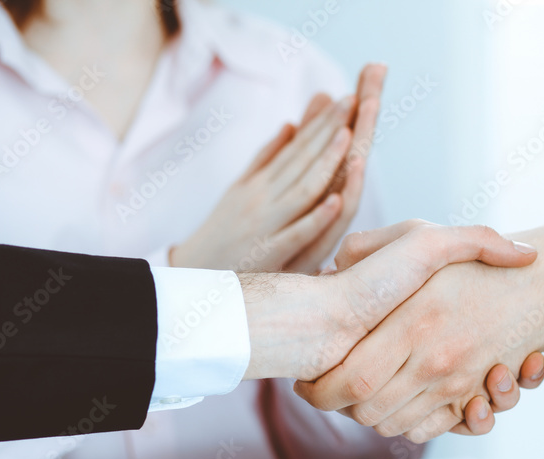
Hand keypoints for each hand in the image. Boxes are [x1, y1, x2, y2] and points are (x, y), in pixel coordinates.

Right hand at [170, 64, 386, 272]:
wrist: (191, 276)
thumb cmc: (222, 233)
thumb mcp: (239, 190)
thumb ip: (267, 159)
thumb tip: (291, 125)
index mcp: (258, 183)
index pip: (295, 148)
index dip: (321, 123)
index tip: (344, 97)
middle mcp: (262, 198)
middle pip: (300, 161)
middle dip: (328, 130)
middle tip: (351, 100)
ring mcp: (265, 225)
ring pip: (302, 190)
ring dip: (326, 164)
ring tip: (349, 137)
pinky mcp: (268, 255)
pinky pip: (296, 234)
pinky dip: (316, 218)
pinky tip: (336, 201)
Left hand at [295, 220, 543, 441]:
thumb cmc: (476, 262)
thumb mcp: (419, 237)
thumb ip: (369, 245)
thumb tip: (329, 266)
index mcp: (412, 322)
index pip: (349, 381)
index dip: (320, 392)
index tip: (308, 385)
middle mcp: (434, 359)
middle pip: (368, 413)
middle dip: (343, 410)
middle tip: (331, 392)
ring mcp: (456, 381)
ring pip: (397, 426)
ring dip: (376, 419)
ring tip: (364, 396)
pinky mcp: (473, 395)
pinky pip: (431, 429)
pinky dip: (413, 426)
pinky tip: (403, 401)